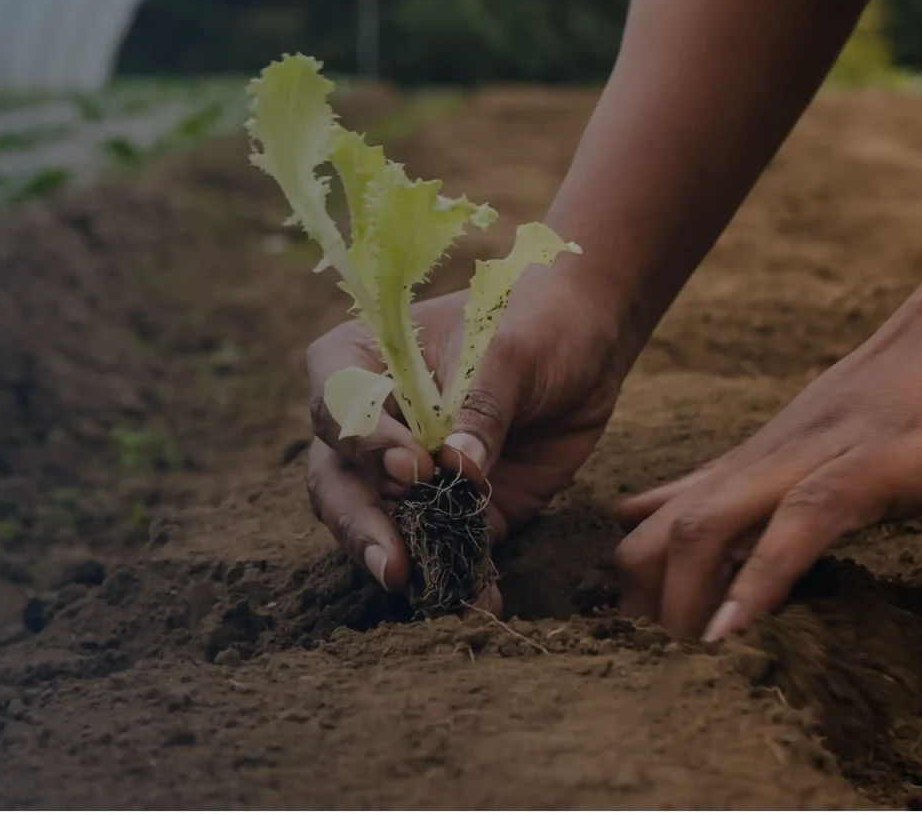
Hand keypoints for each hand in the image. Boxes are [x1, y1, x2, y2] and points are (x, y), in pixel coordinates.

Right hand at [306, 267, 633, 616]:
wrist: (587, 343)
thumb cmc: (536, 319)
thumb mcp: (513, 349)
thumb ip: (484, 404)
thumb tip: (459, 470)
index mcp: (362, 360)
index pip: (334, 405)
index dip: (362, 442)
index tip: (412, 466)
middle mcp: (370, 425)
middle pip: (337, 482)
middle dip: (361, 526)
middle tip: (393, 563)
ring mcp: (405, 475)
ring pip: (378, 526)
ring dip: (400, 560)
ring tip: (429, 593)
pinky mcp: (453, 511)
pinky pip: (443, 552)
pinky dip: (458, 581)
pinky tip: (477, 602)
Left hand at [612, 271, 921, 640]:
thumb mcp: (835, 433)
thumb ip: (766, 475)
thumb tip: (679, 509)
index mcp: (771, 454)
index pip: (668, 520)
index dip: (641, 587)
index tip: (642, 644)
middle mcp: (779, 454)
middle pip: (669, 528)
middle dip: (646, 604)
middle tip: (653, 669)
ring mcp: (825, 454)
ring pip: (714, 522)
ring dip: (686, 598)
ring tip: (678, 660)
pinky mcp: (881, 462)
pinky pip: (803, 520)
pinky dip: (761, 577)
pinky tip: (736, 628)